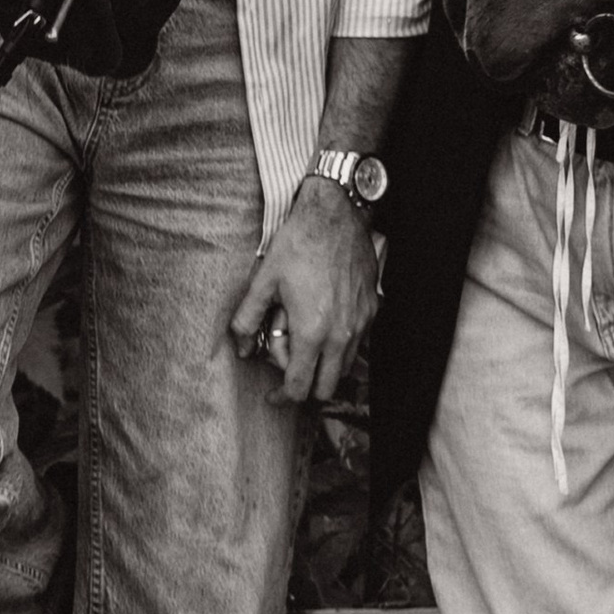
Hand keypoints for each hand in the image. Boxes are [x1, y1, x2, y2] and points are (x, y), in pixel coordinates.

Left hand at [228, 178, 379, 405]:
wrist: (335, 214)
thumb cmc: (298, 244)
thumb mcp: (263, 280)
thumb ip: (247, 320)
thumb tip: (241, 348)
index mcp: (312, 331)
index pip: (299, 387)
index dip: (282, 398)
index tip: (273, 397)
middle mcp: (341, 334)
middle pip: (327, 387)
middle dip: (306, 387)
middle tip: (288, 366)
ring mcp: (361, 323)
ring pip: (345, 367)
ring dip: (325, 366)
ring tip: (305, 339)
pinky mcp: (372, 310)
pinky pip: (358, 343)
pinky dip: (341, 345)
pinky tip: (324, 322)